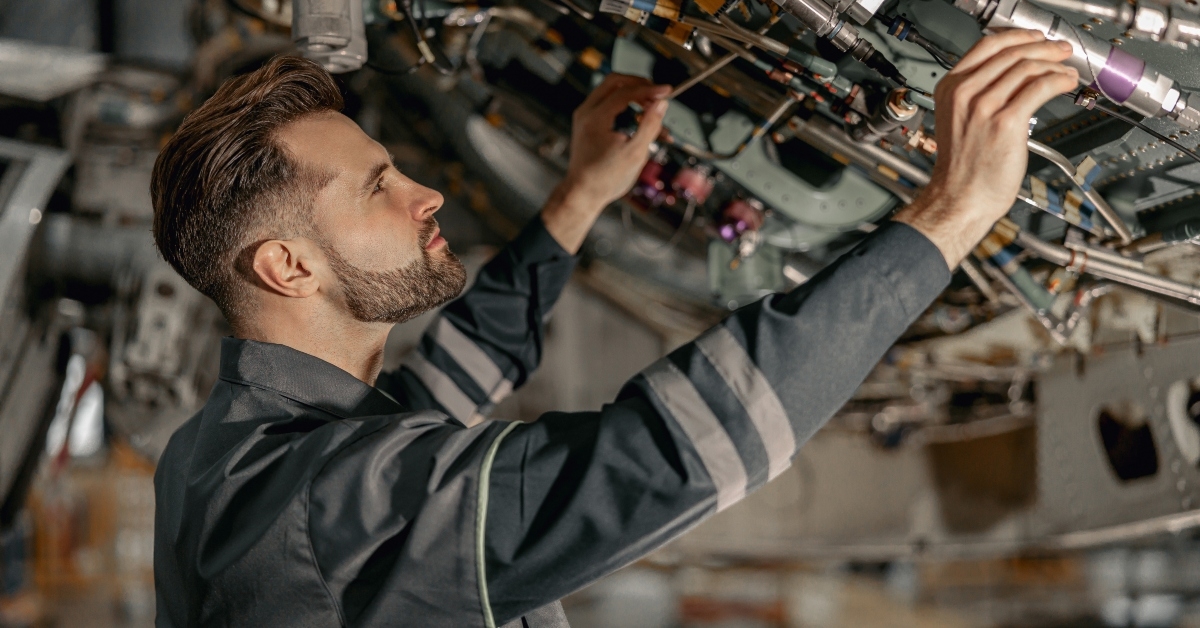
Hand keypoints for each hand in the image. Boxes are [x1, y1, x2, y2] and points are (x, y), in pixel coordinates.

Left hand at [541, 74, 669, 252]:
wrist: (582, 193)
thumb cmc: (606, 179)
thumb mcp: (635, 153)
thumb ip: (650, 126)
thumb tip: (662, 103)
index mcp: (595, 118)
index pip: (625, 92)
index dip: (649, 90)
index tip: (668, 91)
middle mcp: (586, 112)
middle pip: (615, 81)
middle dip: (640, 85)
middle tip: (658, 95)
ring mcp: (585, 116)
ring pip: (612, 91)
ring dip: (634, 96)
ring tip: (653, 113)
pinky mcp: (588, 122)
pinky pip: (608, 104)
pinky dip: (626, 107)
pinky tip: (642, 123)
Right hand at [893, 29, 1077, 267]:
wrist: (960, 198)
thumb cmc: (962, 168)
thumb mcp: (958, 120)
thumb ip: (976, 94)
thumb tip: (1012, 74)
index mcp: (950, 89)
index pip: (987, 45)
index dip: (1017, 36)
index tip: (1035, 38)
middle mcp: (965, 94)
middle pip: (1011, 53)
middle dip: (1043, 47)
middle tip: (1060, 50)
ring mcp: (984, 107)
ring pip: (1027, 67)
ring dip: (1054, 64)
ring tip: (1067, 70)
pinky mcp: (1006, 122)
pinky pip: (1040, 88)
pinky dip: (1059, 80)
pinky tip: (1066, 83)